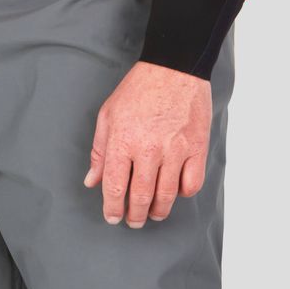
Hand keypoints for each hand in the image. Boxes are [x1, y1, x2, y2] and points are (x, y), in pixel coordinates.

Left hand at [83, 60, 211, 226]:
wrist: (174, 67)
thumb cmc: (139, 89)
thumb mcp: (108, 115)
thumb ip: (99, 150)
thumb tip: (92, 180)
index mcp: (123, 141)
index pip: (114, 188)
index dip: (112, 209)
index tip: (112, 217)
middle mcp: (148, 149)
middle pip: (140, 197)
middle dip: (134, 215)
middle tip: (133, 221)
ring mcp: (175, 150)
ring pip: (166, 196)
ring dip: (158, 211)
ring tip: (154, 214)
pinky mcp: (197, 147)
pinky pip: (192, 183)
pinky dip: (183, 193)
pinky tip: (176, 192)